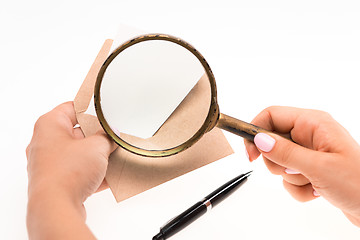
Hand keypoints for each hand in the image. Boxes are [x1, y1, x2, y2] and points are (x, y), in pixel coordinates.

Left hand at [26, 102, 116, 238]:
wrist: (57, 207)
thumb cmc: (68, 172)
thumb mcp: (96, 147)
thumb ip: (107, 137)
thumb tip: (112, 135)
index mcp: (50, 125)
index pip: (72, 108)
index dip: (91, 109)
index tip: (106, 111)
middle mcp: (46, 143)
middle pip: (77, 132)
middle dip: (98, 136)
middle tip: (114, 136)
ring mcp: (50, 163)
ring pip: (79, 154)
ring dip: (98, 156)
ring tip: (116, 155)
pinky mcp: (57, 181)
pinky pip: (79, 172)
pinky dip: (93, 173)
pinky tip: (112, 176)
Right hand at [244, 106, 359, 226]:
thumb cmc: (359, 183)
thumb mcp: (318, 167)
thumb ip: (285, 152)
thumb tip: (259, 139)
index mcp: (313, 123)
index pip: (271, 116)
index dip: (256, 131)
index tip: (251, 153)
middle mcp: (310, 134)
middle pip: (272, 142)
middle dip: (279, 162)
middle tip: (296, 170)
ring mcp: (309, 152)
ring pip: (280, 162)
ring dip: (292, 178)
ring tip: (313, 182)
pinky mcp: (310, 169)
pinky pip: (289, 177)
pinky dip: (299, 188)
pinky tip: (317, 191)